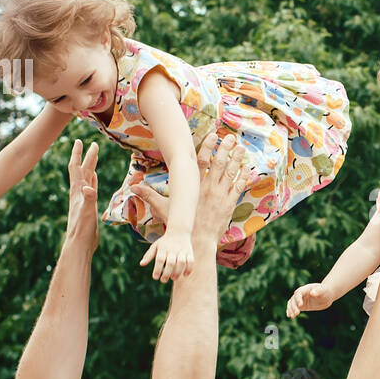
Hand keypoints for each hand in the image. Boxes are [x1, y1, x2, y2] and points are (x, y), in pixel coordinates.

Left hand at [65, 139, 100, 253]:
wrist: (79, 244)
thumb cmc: (83, 229)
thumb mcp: (87, 212)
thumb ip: (89, 198)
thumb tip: (88, 187)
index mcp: (78, 191)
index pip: (76, 168)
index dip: (78, 154)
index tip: (79, 141)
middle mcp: (79, 192)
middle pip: (82, 170)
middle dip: (86, 157)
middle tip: (92, 144)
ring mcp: (83, 199)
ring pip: (86, 178)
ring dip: (89, 167)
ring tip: (92, 157)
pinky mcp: (88, 205)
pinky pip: (90, 188)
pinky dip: (92, 180)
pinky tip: (94, 178)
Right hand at [129, 131, 247, 263]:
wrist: (198, 242)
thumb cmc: (181, 227)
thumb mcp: (163, 209)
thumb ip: (150, 196)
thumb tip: (132, 187)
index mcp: (194, 187)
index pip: (201, 162)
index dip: (207, 147)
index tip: (212, 135)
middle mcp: (208, 188)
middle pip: (219, 163)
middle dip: (225, 148)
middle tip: (230, 136)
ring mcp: (220, 196)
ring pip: (231, 173)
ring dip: (236, 159)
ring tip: (241, 147)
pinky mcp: (229, 204)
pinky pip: (238, 187)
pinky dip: (243, 176)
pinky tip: (247, 167)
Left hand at [139, 227, 194, 282]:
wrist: (179, 231)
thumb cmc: (164, 242)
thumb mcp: (155, 246)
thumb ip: (149, 255)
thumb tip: (141, 264)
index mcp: (163, 248)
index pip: (160, 260)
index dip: (157, 269)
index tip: (155, 277)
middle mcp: (173, 249)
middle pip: (171, 263)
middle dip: (167, 273)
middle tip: (163, 280)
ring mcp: (182, 251)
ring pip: (181, 262)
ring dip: (178, 272)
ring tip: (173, 278)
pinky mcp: (189, 252)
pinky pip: (191, 261)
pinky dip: (189, 268)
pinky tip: (185, 274)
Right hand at [286, 282, 332, 317]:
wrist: (327, 295)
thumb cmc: (326, 291)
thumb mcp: (324, 290)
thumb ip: (318, 291)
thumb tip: (312, 293)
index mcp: (306, 288)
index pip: (298, 293)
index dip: (298, 298)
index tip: (300, 305)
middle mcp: (301, 293)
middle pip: (294, 299)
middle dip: (294, 306)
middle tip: (297, 313)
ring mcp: (300, 299)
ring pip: (292, 303)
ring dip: (291, 309)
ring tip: (293, 316)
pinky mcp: (301, 305)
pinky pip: (293, 307)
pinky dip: (290, 311)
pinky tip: (289, 316)